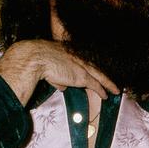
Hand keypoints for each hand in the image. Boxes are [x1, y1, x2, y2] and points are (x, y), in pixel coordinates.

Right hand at [0, 40, 118, 104]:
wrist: (34, 58)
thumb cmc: (35, 61)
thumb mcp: (46, 67)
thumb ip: (56, 78)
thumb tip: (61, 87)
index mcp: (67, 52)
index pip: (82, 61)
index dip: (90, 68)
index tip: (95, 73)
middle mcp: (77, 57)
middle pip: (95, 67)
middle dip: (103, 75)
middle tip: (111, 82)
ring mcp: (80, 66)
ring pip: (99, 76)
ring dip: (107, 84)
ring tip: (114, 90)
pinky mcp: (81, 76)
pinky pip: (95, 85)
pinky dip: (101, 91)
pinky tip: (106, 96)